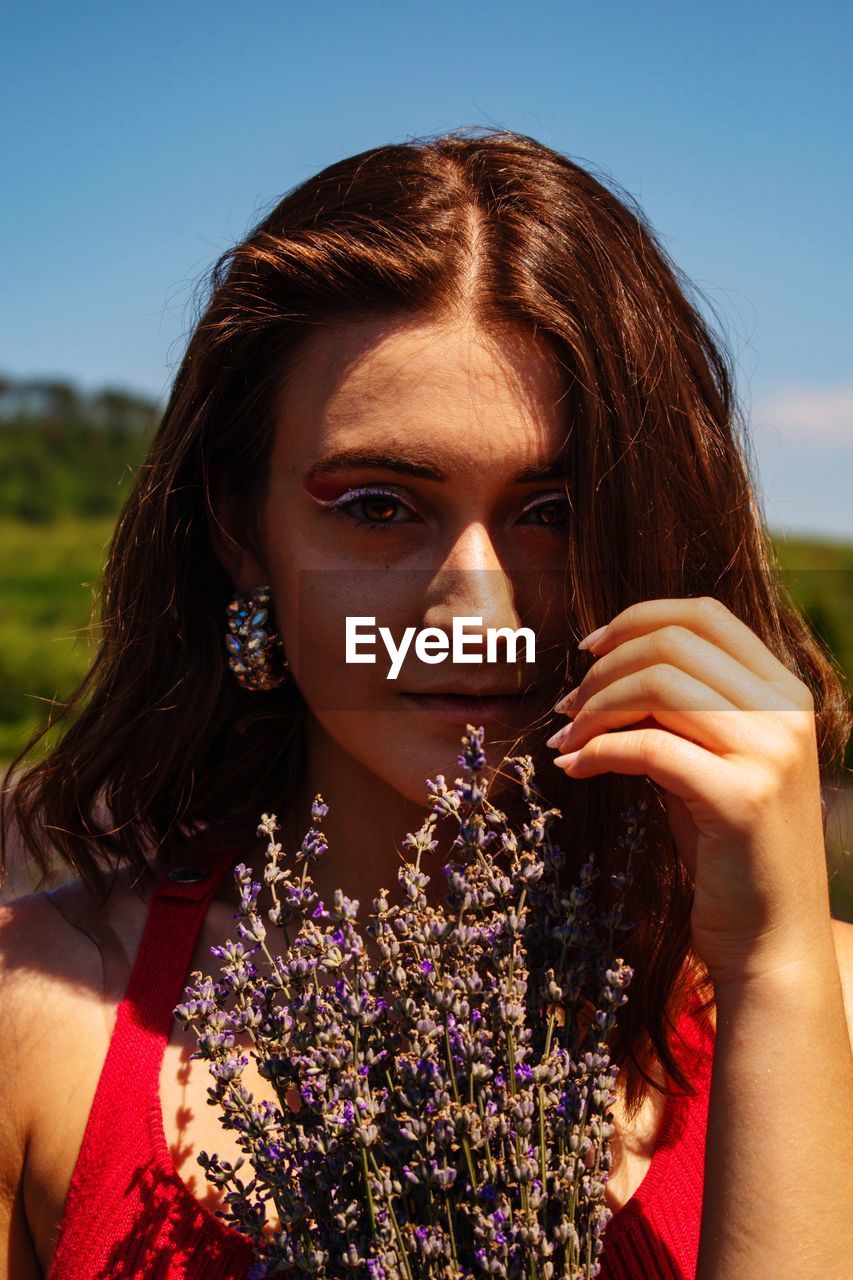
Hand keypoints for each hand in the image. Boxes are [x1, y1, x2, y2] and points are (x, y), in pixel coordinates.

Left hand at [546, 597, 830, 986]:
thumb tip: (603, 672)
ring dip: (595, 708)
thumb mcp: (712, 760)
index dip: (637, 618)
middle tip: (567, 708)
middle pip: (672, 643)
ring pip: (658, 684)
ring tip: (567, 740)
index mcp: (785, 691)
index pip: (705, 614)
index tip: (589, 649)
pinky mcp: (740, 798)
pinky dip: (597, 751)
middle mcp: (786, 712)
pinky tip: (573, 769)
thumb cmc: (730, 849)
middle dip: (603, 669)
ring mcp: (769, 753)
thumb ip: (680, 711)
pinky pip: (648, 748)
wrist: (772, 942)